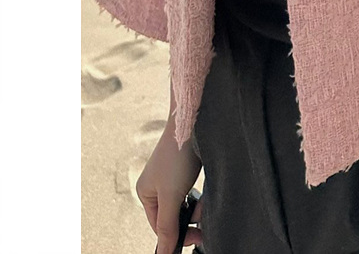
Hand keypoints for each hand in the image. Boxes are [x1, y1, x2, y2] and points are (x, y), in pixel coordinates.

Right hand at [136, 115, 203, 252]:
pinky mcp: (188, 167)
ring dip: (197, 207)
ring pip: (186, 202)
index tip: (196, 239)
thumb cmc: (177, 156)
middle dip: (189, 219)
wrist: (192, 121)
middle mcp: (158, 185)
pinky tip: (208, 195)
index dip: (176, 234)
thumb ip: (168, 224)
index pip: (159, 225)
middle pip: (174, 214)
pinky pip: (194, 190)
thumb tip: (164, 251)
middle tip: (204, 226)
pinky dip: (201, 195)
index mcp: (146, 192)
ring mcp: (173, 175)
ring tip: (207, 206)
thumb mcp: (172, 195)